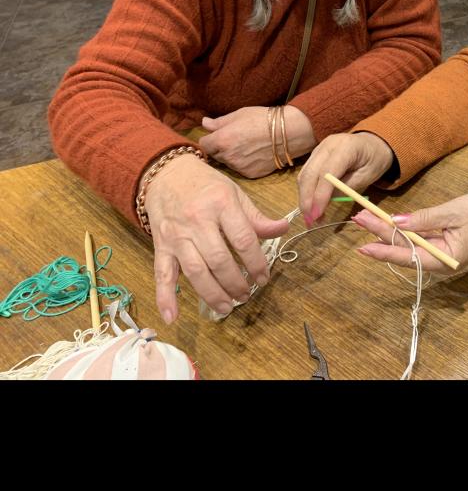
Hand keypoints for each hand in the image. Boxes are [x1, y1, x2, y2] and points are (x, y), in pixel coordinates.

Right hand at [145, 154, 289, 323]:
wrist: (165, 174)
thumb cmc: (205, 185)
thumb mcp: (234, 194)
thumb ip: (256, 217)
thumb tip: (283, 228)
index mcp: (221, 205)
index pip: (243, 239)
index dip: (256, 263)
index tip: (264, 278)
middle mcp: (197, 221)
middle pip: (219, 260)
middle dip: (235, 283)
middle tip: (246, 295)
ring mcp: (176, 236)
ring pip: (195, 271)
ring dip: (212, 293)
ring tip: (227, 307)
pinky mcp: (160, 246)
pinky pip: (162, 274)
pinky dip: (165, 297)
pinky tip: (172, 317)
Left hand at [199, 105, 316, 177]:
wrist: (290, 132)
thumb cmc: (264, 119)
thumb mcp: (239, 115)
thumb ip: (219, 122)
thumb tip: (204, 123)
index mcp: (221, 140)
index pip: (203, 145)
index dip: (209, 139)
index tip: (217, 136)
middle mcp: (228, 156)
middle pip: (215, 155)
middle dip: (220, 149)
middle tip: (235, 140)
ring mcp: (239, 167)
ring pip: (228, 163)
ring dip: (232, 157)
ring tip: (247, 147)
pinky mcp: (251, 174)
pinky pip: (242, 170)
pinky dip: (245, 164)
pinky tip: (255, 154)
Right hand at [296, 132, 395, 226]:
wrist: (373, 143)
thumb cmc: (374, 159)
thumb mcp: (368, 175)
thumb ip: (347, 187)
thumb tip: (325, 202)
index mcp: (345, 147)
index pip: (327, 172)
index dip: (320, 195)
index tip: (317, 215)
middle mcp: (327, 145)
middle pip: (310, 173)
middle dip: (307, 199)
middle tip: (310, 221)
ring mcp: (318, 149)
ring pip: (304, 175)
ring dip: (305, 198)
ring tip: (312, 218)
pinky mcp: (315, 156)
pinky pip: (306, 175)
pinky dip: (307, 192)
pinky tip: (312, 206)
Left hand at [351, 191, 467, 272]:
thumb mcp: (453, 212)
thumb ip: (424, 218)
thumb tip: (397, 222)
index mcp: (444, 259)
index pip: (408, 255)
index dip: (384, 250)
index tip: (363, 246)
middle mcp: (438, 261)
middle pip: (404, 249)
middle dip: (380, 234)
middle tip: (359, 219)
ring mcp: (438, 253)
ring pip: (407, 244)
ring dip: (387, 231)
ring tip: (365, 219)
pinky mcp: (439, 244)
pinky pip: (416, 239)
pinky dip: (401, 230)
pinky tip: (385, 222)